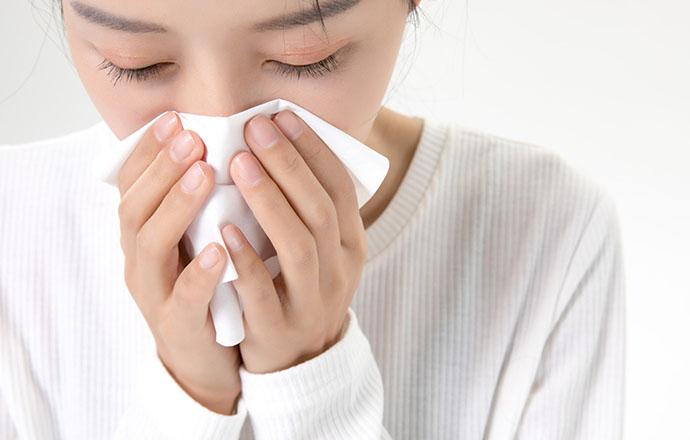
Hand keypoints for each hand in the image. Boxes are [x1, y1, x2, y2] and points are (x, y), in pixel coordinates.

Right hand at [116, 111, 240, 413]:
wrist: (206, 356)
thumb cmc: (205, 285)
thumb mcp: (194, 237)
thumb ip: (198, 200)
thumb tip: (216, 145)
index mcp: (144, 234)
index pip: (133, 184)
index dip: (150, 150)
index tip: (175, 118)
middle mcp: (141, 260)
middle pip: (136, 207)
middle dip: (163, 168)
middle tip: (191, 137)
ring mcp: (156, 294)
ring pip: (151, 246)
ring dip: (176, 206)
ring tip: (203, 174)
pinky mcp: (179, 327)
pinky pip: (185, 299)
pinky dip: (199, 272)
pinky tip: (219, 248)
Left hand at [220, 111, 367, 373]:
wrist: (301, 361)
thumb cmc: (300, 289)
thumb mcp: (321, 251)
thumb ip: (307, 208)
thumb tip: (278, 145)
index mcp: (351, 244)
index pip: (339, 188)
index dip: (313, 150)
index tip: (282, 116)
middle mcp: (339, 269)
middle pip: (319, 209)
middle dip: (288, 164)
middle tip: (256, 127)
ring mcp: (312, 301)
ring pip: (298, 245)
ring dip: (270, 200)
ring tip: (240, 163)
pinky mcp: (279, 328)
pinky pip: (263, 291)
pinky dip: (247, 258)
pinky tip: (224, 228)